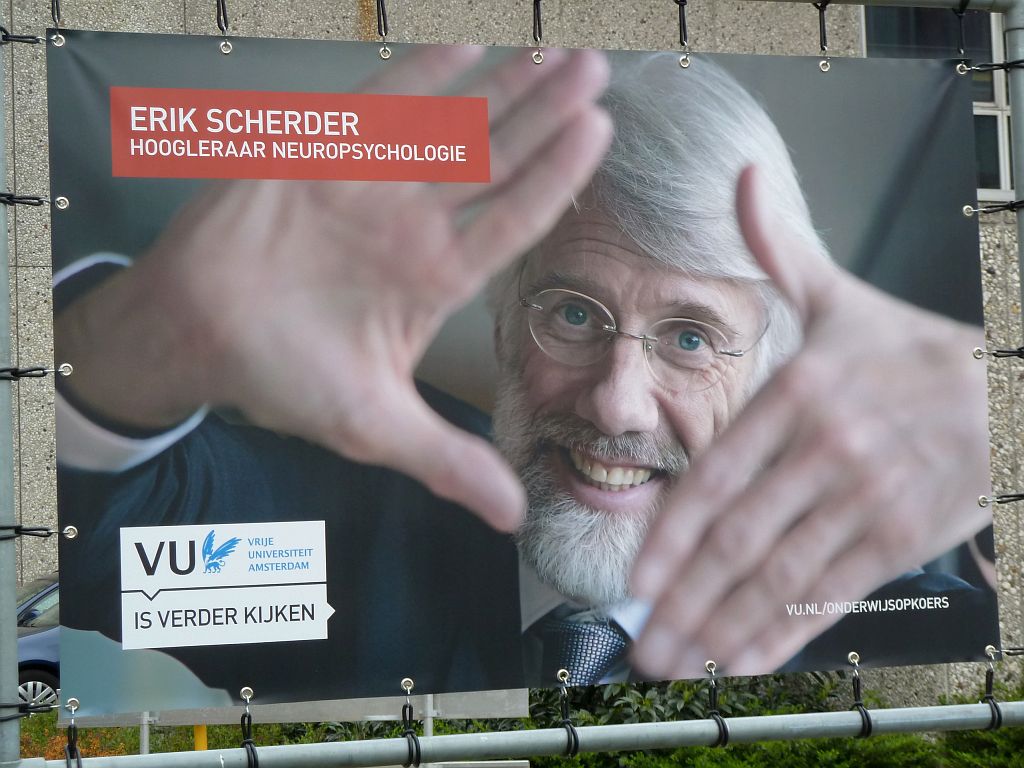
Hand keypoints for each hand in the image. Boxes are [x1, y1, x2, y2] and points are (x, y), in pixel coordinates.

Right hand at [55, 46, 612, 532]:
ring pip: (450, 126)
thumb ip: (448, 460)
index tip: (601, 135)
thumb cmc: (284, 376)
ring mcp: (373, 187)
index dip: (558, 178)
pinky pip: (377, 106)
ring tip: (555, 49)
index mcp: (436, 279)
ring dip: (503, 87)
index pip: (514, 220)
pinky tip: (466, 41)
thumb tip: (516, 516)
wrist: (199, 338)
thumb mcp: (375, 427)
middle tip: (596, 71)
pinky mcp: (322, 159)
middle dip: (547, 116)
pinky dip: (419, 74)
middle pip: (498, 162)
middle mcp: (415, 225)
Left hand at [631, 165, 990, 676]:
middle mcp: (824, 453)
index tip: (635, 579)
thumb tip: (744, 179)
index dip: (669, 537)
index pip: (714, 480)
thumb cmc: (914, 350)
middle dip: (683, 600)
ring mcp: (865, 501)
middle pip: (738, 542)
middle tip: (639, 646)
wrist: (1013, 388)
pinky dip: (786, 634)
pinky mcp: (901, 537)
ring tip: (676, 663)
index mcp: (796, 396)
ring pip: (779, 577)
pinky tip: (745, 661)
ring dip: (721, 627)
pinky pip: (832, 593)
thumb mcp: (844, 296)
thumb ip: (782, 248)